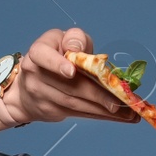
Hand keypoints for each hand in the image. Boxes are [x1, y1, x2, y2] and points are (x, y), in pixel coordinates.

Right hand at [2, 28, 142, 126]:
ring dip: (104, 109)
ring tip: (129, 112)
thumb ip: (75, 39)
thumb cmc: (53, 55)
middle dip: (97, 95)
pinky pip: (79, 114)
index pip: (44, 57)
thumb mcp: (62, 39)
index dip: (57, 64)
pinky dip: (102, 115)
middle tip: (119, 100)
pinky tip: (120, 117)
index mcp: (38, 53)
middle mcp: (36, 76)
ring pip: (76, 104)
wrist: (27, 86)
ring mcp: (42, 97)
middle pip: (69, 87)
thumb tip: (80, 51)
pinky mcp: (51, 111)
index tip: (71, 72)